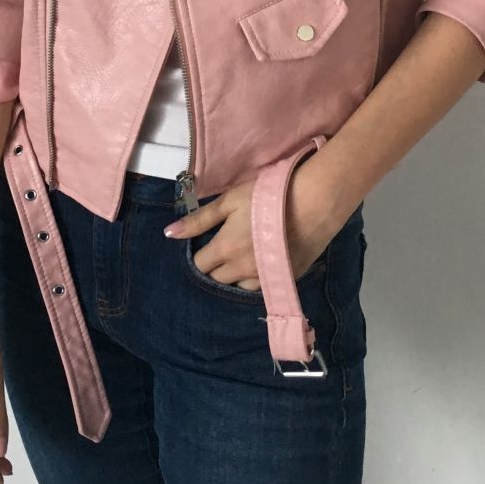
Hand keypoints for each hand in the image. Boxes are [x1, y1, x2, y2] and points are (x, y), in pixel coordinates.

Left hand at [166, 153, 341, 290]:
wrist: (315, 202)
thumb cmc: (267, 195)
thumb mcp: (230, 201)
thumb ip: (199, 219)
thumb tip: (169, 234)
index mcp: (224, 250)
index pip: (199, 265)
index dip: (200, 254)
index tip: (206, 242)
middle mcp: (241, 271)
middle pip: (217, 279)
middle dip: (216, 266)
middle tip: (224, 247)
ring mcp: (264, 278)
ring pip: (239, 286)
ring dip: (235, 275)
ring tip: (242, 256)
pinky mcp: (285, 279)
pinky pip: (261, 287)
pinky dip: (256, 278)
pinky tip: (261, 263)